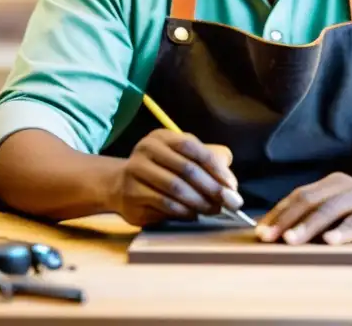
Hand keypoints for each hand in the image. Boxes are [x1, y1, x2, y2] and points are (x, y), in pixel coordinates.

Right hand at [112, 129, 244, 226]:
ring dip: (200, 202)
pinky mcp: (131, 195)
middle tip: (229, 202)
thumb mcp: (181, 157)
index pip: (192, 147)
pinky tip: (194, 214)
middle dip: (212, 188)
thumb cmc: (161, 170)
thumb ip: (206, 162)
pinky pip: (164, 205)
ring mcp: (135, 172)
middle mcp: (146, 150)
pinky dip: (184, 211)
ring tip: (214, 210)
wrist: (120, 185)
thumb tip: (230, 184)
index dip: (214, 167)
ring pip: (175, 189)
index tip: (231, 185)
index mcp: (161, 137)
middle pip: (186, 169)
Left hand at [256, 172, 351, 244]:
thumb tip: (282, 234)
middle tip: (267, 237)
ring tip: (290, 240)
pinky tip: (330, 241)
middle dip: (285, 220)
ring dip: (307, 226)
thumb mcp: (339, 209)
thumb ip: (317, 216)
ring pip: (329, 209)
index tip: (259, 232)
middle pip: (308, 200)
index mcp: (329, 184)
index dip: (277, 213)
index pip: (297, 196)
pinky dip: (342, 231)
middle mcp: (342, 186)